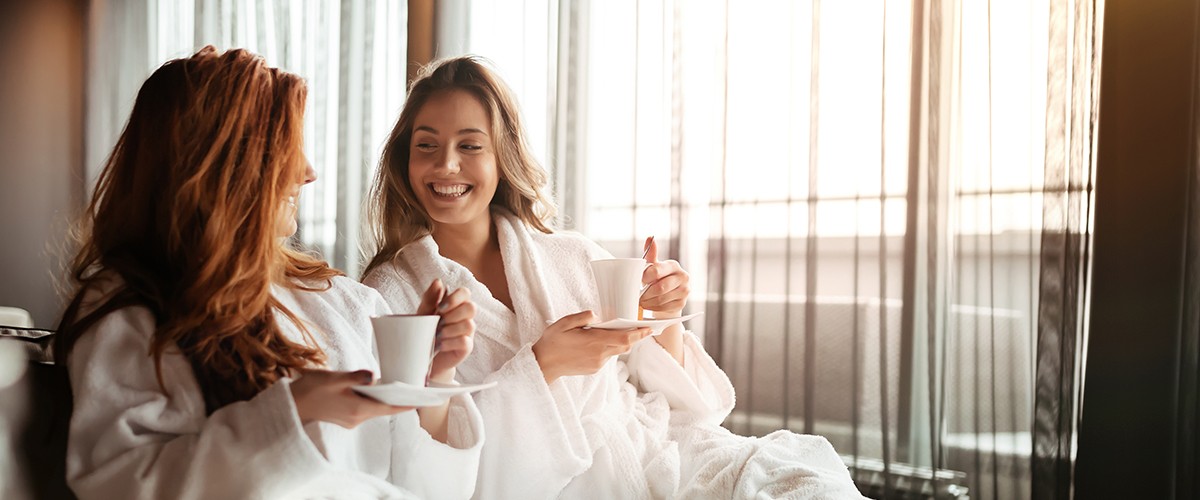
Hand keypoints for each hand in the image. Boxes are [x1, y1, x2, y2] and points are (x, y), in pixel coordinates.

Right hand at [290, 369, 412, 427]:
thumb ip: (356, 377)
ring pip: (373, 408)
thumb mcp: (334, 378)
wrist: (291, 405)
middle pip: (384, 408)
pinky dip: (371, 399)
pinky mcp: (345, 417)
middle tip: (413, 387)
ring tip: (397, 385)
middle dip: (397, 398)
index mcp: (358, 409)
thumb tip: (373, 376)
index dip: (406, 404)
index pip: (389, 408)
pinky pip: (364, 407)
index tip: (421, 400)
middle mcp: (357, 418)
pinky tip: (373, 388)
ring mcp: (351, 420)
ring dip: (383, 398)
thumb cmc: (311, 390)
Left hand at [416, 279, 475, 383]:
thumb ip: (430, 298)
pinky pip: (465, 341)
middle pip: (471, 307)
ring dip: (450, 330)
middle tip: (439, 322)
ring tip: (436, 335)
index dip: (455, 298)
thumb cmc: (424, 331)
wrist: (422, 356)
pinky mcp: (466, 347)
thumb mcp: (423, 313)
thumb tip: (438, 281)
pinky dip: (450, 342)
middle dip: (453, 314)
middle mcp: (464, 317)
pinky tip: (440, 345)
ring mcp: (467, 332)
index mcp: (455, 305)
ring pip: (469, 325)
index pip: (465, 293)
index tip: (440, 307)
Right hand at [531, 310, 651, 383]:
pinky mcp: (594, 369)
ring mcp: (598, 363)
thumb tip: (596, 314)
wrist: (543, 365)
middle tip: (642, 327)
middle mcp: (599, 355)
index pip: (624, 338)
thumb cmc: (552, 342)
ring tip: (620, 330)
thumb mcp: (563, 323)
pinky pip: (607, 356)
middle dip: (635, 337)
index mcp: (594, 342)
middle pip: (625, 345)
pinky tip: (600, 341)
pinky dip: (609, 348)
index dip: (639, 333)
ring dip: (621, 341)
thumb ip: (581, 317)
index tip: (649, 327)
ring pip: (616, 351)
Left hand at [639, 236, 689, 317]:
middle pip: (660, 288)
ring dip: (647, 302)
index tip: (638, 281)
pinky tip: (649, 305)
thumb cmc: (659, 278)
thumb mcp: (654, 266)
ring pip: (661, 300)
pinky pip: (664, 308)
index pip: (656, 270)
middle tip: (637, 296)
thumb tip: (650, 238)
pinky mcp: (682, 304)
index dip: (644, 277)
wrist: (670, 294)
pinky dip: (653, 308)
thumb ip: (651, 254)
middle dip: (645, 293)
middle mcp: (682, 277)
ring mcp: (684, 291)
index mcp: (674, 265)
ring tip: (641, 301)